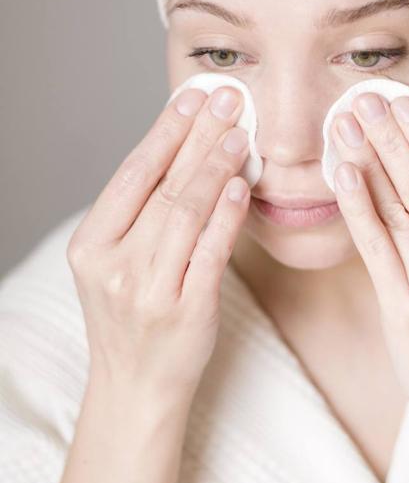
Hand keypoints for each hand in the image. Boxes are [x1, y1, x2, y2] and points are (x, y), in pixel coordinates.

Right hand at [67, 86, 250, 397]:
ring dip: (216, 166)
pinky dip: (228, 214)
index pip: (132, 173)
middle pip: (162, 184)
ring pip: (186, 212)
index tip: (192, 97)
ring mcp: (150, 290)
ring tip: (240, 133)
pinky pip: (211, 251)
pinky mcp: (187, 311)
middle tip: (228, 99)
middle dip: (199, 136)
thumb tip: (186, 146)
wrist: (136, 386)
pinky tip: (242, 184)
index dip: (166, 131)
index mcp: (91, 245)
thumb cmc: (131, 314)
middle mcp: (114, 266)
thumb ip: (142, 211)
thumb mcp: (117, 261)